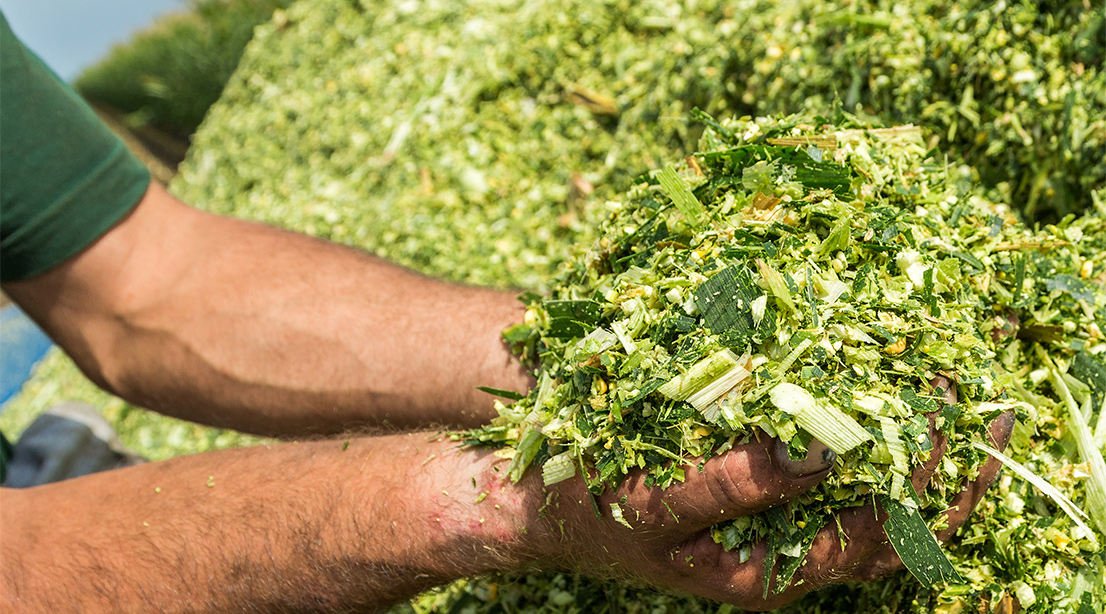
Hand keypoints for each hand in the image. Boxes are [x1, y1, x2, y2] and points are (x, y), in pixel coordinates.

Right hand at [501, 408, 1013, 609]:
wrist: (533, 504)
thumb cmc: (590, 512)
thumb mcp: (657, 505)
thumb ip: (737, 485)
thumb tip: (824, 451)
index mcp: (771, 574)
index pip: (883, 541)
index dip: (930, 485)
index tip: (953, 416)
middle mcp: (783, 550)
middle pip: (893, 522)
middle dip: (941, 464)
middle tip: (976, 401)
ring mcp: (770, 517)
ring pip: (865, 490)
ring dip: (907, 443)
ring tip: (940, 388)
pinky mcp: (751, 482)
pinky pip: (823, 458)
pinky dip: (853, 422)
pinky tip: (861, 380)